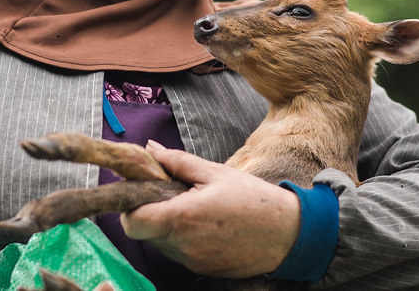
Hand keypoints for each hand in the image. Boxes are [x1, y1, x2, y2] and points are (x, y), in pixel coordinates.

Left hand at [119, 141, 300, 278]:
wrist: (289, 234)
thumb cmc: (253, 199)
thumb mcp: (214, 172)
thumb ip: (177, 162)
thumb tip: (150, 149)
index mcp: (182, 218)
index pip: (131, 222)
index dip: (129, 206)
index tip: (141, 191)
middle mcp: (183, 246)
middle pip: (143, 233)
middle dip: (148, 212)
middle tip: (168, 194)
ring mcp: (192, 261)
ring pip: (160, 244)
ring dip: (165, 226)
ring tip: (191, 207)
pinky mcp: (203, 270)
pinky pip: (179, 253)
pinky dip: (182, 238)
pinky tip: (204, 224)